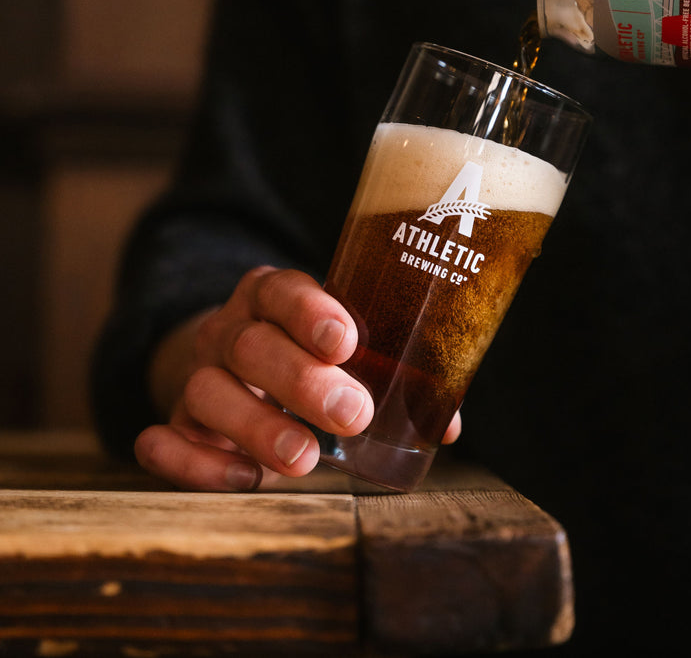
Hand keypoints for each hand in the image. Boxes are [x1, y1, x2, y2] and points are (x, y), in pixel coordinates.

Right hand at [134, 266, 461, 490]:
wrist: (235, 368)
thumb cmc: (307, 359)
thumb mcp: (343, 354)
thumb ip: (393, 379)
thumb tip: (444, 426)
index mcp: (272, 297)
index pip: (282, 290)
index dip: (310, 312)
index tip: (346, 342)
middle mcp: (230, 329)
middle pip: (251, 345)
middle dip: (301, 381)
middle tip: (353, 414)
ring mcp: (198, 375)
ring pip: (208, 391)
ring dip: (258, 427)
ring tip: (306, 459)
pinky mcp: (179, 425)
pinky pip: (167, 441)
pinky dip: (195, 462)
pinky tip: (241, 478)